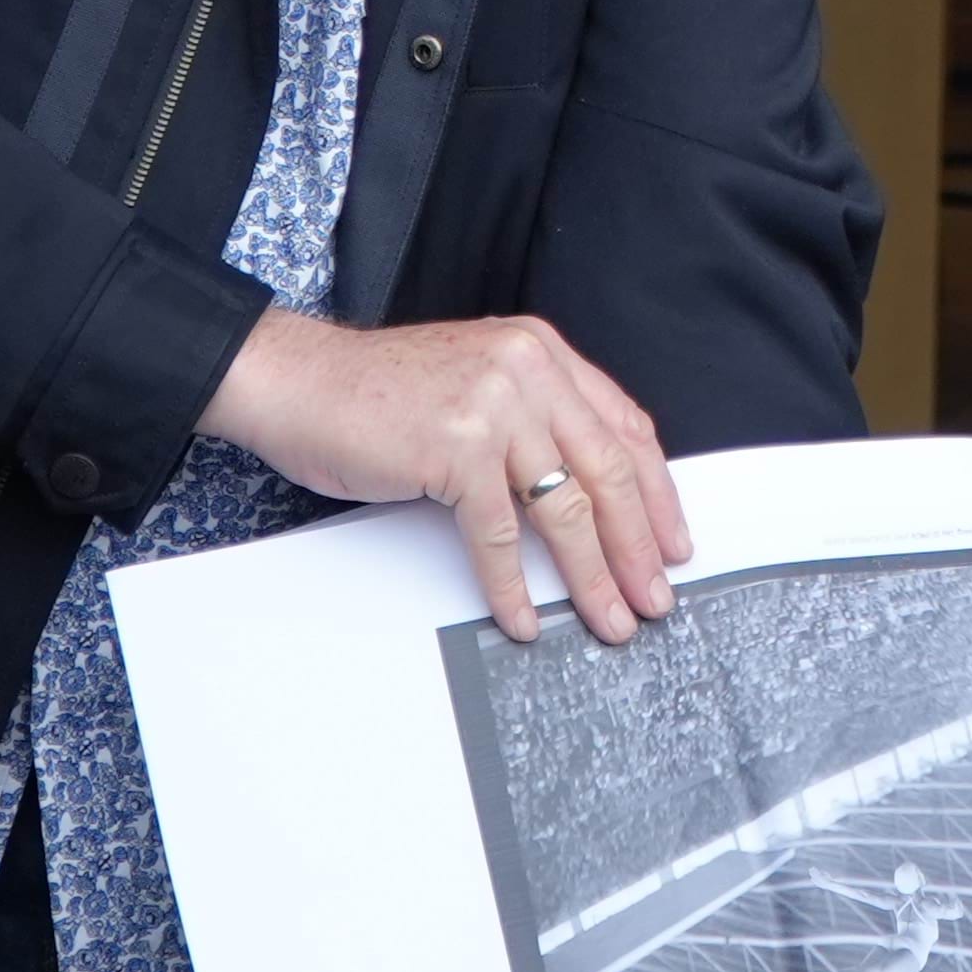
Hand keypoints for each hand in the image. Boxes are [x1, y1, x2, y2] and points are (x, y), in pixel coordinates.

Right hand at [197, 311, 690, 642]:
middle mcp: (528, 370)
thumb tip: (587, 497)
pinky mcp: (455, 447)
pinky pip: (499, 534)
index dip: (657, 493)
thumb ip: (535, 420)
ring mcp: (493, 406)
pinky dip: (514, 586)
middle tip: (655, 597)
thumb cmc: (378, 393)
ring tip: (610, 618)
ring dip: (593, 575)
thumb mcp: (479, 384)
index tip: (672, 541)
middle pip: (608, 471)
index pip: (625, 428)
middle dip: (638, 545)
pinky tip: (526, 618)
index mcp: (542, 353)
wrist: (299, 381)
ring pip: (565, 507)